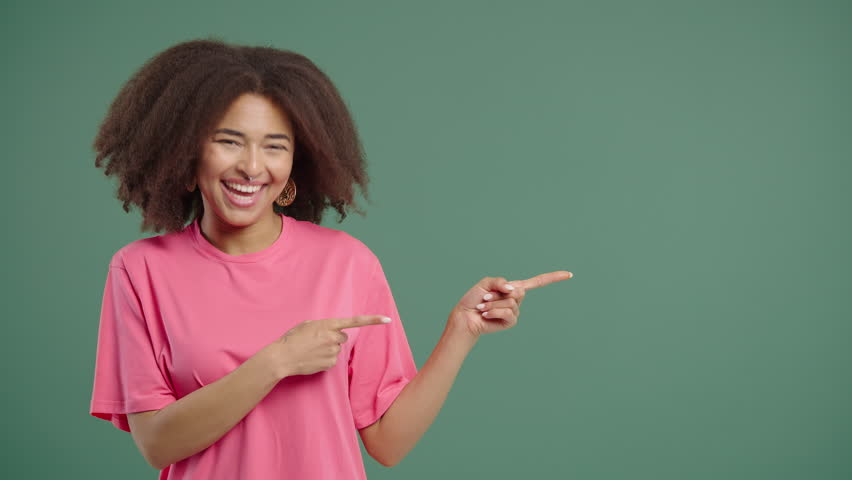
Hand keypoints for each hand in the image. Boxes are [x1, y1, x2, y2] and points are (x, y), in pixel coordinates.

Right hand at [268, 315, 391, 377]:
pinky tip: (312, 358)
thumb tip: (334, 332)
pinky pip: (332, 360)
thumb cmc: (292, 339)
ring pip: (336, 349)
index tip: (387, 319)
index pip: (356, 321)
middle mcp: (333, 338)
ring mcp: (332, 352)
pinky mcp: (330, 364)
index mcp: (328, 325)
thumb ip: (323, 326)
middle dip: (333, 338)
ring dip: (328, 349)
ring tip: (311, 350)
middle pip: (342, 337)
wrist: (282, 358)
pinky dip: (324, 359)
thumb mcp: (307, 325)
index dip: (373, 320)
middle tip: (317, 341)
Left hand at [448, 271, 572, 338]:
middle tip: (485, 297)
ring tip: (483, 306)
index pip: (537, 282)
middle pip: (518, 291)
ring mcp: (515, 311)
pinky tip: (485, 314)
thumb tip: (513, 289)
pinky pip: (507, 312)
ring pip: (510, 302)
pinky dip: (493, 311)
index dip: (553, 278)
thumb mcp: (485, 283)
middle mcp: (517, 299)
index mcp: (514, 288)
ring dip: (493, 303)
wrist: (465, 316)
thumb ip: (500, 282)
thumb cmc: (474, 300)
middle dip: (498, 293)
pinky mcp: (510, 322)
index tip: (569, 274)